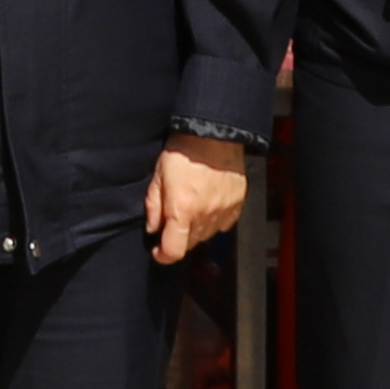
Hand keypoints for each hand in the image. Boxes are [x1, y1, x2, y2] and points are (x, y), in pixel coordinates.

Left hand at [148, 134, 250, 262]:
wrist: (214, 133)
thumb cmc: (183, 151)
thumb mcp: (158, 176)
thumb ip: (154, 206)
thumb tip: (152, 228)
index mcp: (182, 210)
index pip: (174, 251)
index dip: (163, 255)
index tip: (158, 250)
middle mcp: (205, 215)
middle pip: (190, 244)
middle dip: (178, 238)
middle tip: (172, 220)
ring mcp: (223, 210)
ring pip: (207, 235)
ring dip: (196, 229)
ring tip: (190, 208)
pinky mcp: (237, 204)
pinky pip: (224, 224)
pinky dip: (214, 220)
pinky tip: (207, 206)